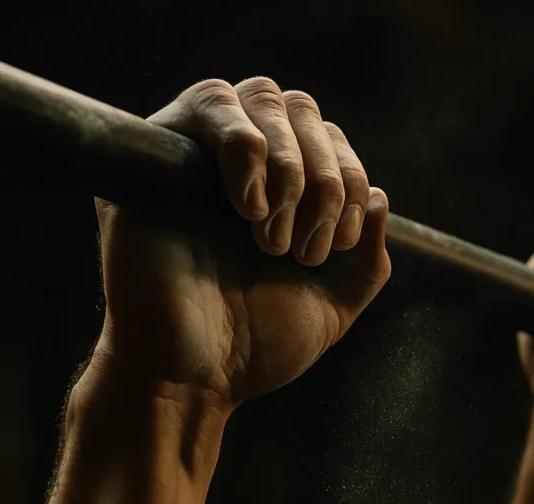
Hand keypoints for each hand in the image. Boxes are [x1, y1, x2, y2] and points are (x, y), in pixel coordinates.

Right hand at [91, 77, 391, 407]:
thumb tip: (379, 195)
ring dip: (289, 166)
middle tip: (310, 247)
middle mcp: (239, 166)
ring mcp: (196, 156)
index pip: (328, 134)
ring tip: (273, 239)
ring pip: (259, 95)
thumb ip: (368, 258)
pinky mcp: (154, 160)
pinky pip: (208, 104)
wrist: (196, 378)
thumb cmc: (256, 345)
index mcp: (281, 191)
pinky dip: (247, 149)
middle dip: (325, 176)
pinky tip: (248, 211)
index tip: (343, 246)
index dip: (349, 178)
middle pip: (298, 106)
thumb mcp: (335, 303)